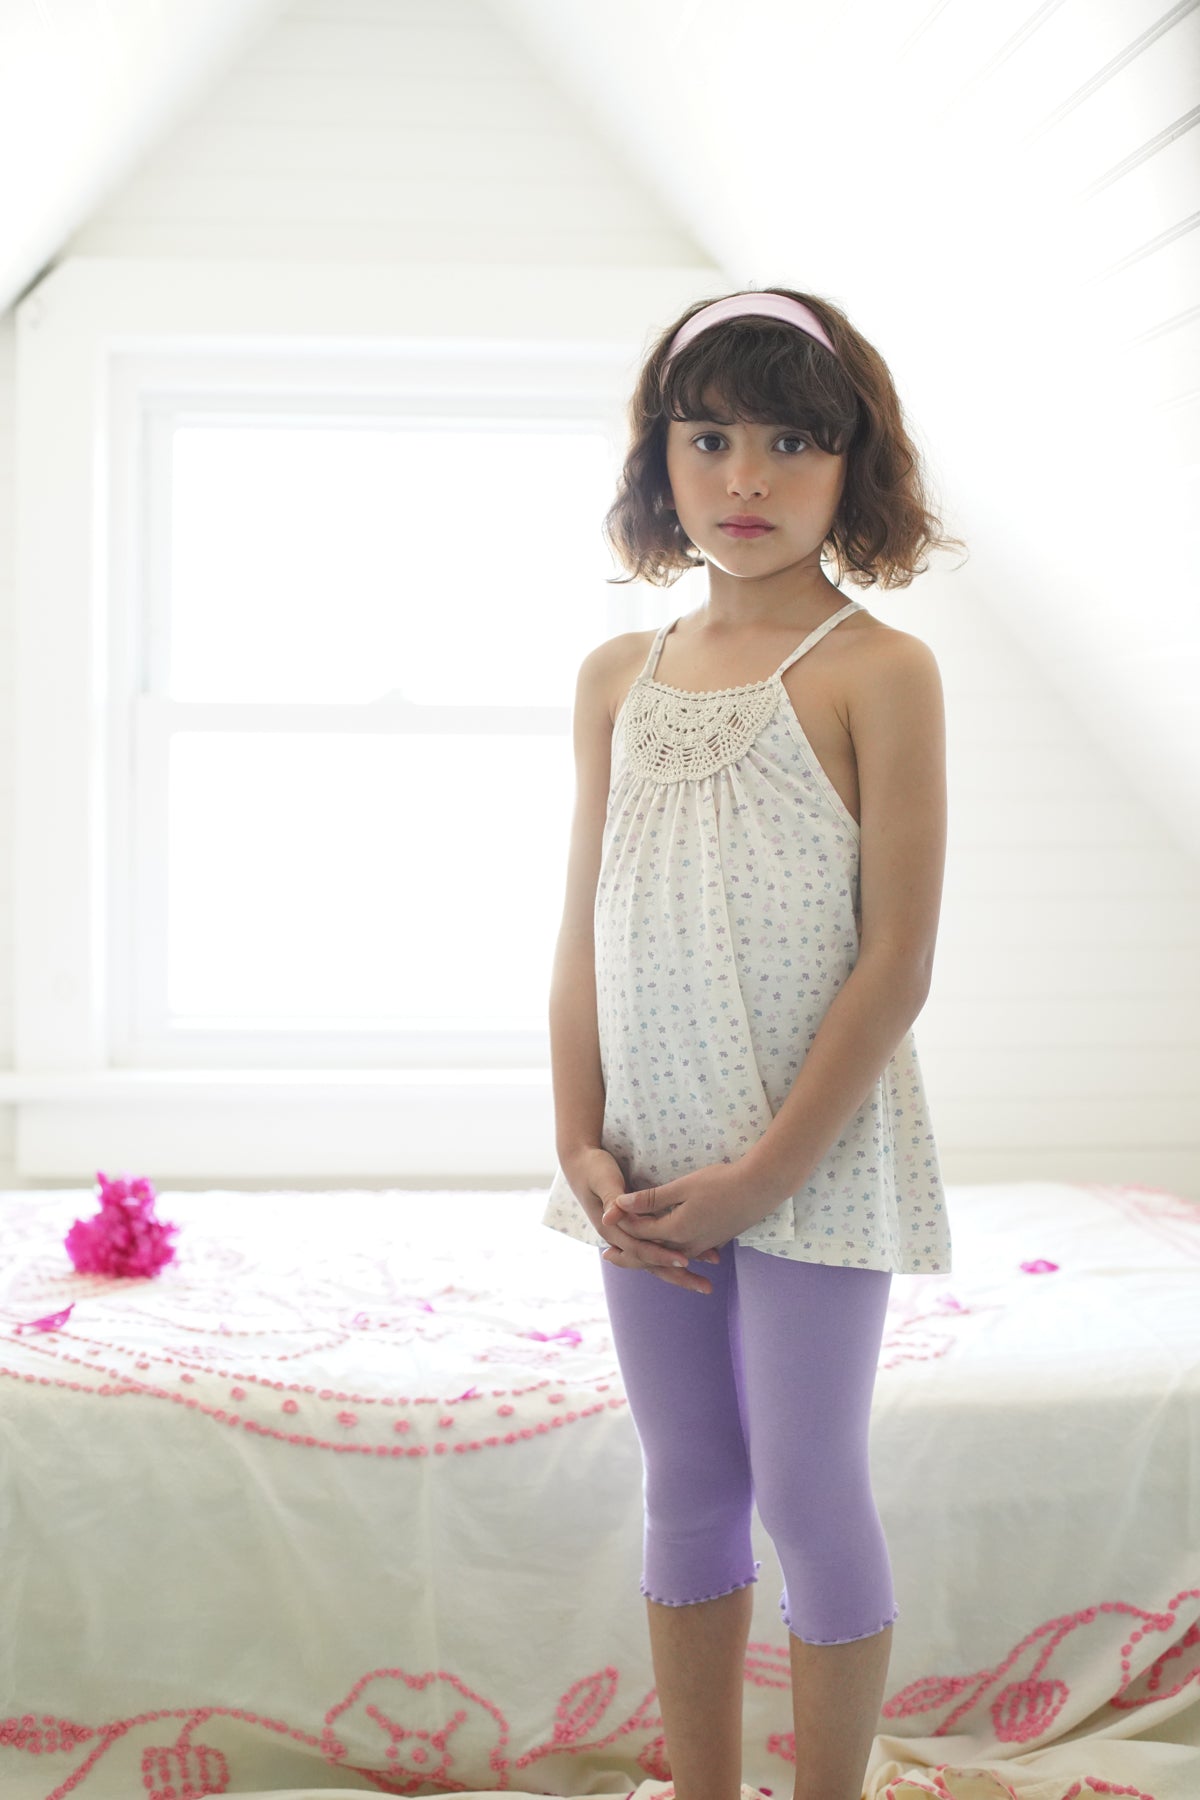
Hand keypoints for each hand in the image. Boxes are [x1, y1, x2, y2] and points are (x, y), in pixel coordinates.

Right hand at [558, 1145, 720, 1294]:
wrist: (580, 1164)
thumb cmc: (593, 1169)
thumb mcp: (602, 1179)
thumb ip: (612, 1198)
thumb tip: (613, 1216)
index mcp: (611, 1229)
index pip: (639, 1249)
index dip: (662, 1255)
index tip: (686, 1261)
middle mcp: (620, 1238)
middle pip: (652, 1264)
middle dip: (679, 1275)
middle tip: (706, 1287)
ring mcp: (629, 1236)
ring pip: (657, 1260)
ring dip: (681, 1271)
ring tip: (707, 1283)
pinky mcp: (637, 1230)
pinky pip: (659, 1249)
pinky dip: (676, 1256)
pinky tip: (698, 1259)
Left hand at [600, 1159, 780, 1265]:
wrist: (761, 1188)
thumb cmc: (722, 1182)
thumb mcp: (684, 1187)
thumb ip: (652, 1198)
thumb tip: (621, 1204)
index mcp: (677, 1230)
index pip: (642, 1231)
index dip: (623, 1225)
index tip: (605, 1220)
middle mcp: (688, 1244)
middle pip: (651, 1253)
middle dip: (629, 1254)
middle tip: (607, 1256)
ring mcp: (703, 1245)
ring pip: (668, 1256)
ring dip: (648, 1257)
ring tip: (632, 1256)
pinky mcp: (714, 1241)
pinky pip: (684, 1252)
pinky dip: (669, 1254)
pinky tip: (668, 1252)